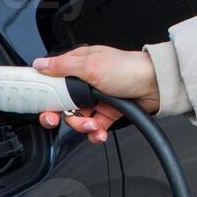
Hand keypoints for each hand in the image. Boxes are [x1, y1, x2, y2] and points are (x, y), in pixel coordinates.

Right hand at [33, 45, 159, 143]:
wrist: (156, 85)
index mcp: (78, 66)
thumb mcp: (91, 64)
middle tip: (60, 119)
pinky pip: (93, 126)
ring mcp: (96, 98)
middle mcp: (85, 82)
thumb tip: (40, 64)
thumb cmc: (128, 68)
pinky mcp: (107, 111)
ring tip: (92, 124)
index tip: (42, 107)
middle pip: (62, 104)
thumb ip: (63, 67)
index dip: (44, 95)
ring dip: (82, 125)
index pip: (52, 81)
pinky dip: (95, 132)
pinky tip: (99, 132)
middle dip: (61, 115)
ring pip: (77, 118)